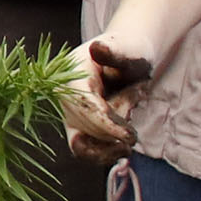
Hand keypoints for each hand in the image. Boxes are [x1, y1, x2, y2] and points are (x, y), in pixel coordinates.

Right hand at [61, 36, 153, 160]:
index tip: (130, 138)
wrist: (126, 55)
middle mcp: (63, 98)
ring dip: (115, 136)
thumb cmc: (129, 49)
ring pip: (87, 144)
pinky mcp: (75, 128)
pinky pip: (86, 151)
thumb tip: (97, 48)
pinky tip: (122, 149)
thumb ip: (115, 53)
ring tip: (131, 110)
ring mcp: (68, 114)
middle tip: (137, 96)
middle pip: (88, 128)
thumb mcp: (127, 49)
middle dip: (118, 124)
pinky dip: (106, 153)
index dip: (108, 125)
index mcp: (70, 76)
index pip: (85, 107)